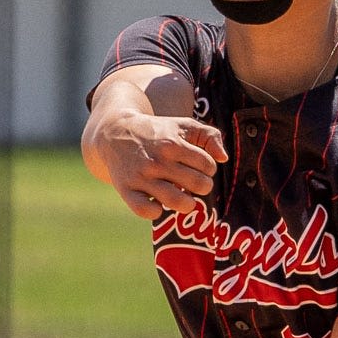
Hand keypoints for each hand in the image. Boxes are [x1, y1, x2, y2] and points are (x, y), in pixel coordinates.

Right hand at [86, 91, 226, 221]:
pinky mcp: (126, 190)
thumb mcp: (182, 125)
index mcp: (173, 143)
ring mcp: (141, 177)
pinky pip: (145, 211)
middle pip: (198, 184)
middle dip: (202, 186)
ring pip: (176, 201)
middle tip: (194, 183)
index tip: (198, 167)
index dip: (208, 168)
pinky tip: (158, 204)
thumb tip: (223, 158)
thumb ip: (209, 135)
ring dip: (187, 204)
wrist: (115, 134)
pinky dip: (156, 212)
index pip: (208, 166)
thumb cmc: (156, 131)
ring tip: (185, 200)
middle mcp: (157, 161)